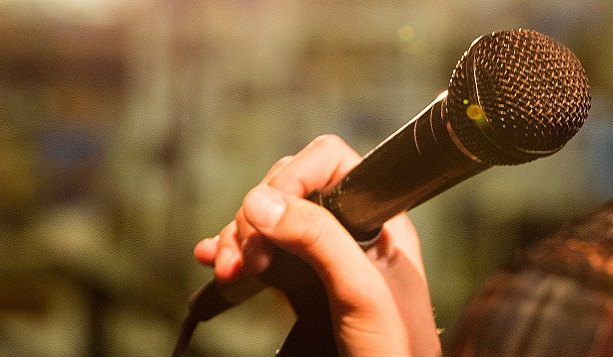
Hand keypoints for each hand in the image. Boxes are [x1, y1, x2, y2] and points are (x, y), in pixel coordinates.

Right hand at [194, 135, 439, 355]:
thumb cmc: (397, 350)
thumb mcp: (361, 291)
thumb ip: (319, 240)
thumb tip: (261, 201)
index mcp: (377, 218)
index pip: (330, 162)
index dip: (292, 177)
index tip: (266, 214)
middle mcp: (350, 229)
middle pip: (289, 189)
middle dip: (255, 215)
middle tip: (246, 259)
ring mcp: (323, 256)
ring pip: (268, 220)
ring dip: (238, 237)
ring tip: (227, 270)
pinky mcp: (302, 284)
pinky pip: (261, 253)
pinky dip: (233, 253)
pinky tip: (215, 262)